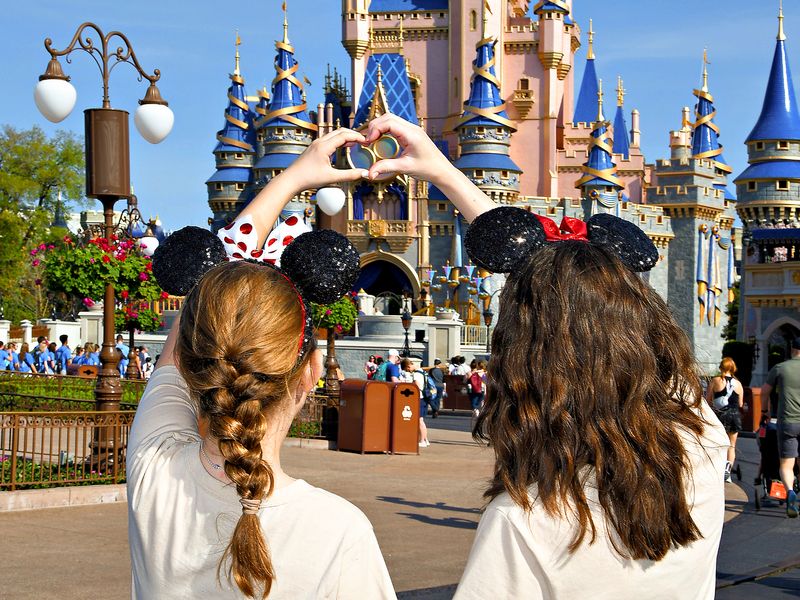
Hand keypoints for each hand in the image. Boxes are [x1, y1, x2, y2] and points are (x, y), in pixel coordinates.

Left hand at [236, 128, 368, 244]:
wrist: (291, 180)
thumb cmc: (308, 178)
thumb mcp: (331, 178)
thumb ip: (349, 175)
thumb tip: (364, 174)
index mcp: (324, 146)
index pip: (344, 135)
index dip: (357, 136)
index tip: (366, 141)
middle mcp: (320, 142)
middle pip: (339, 131)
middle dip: (353, 134)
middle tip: (363, 140)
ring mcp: (316, 144)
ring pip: (333, 134)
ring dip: (345, 136)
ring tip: (355, 143)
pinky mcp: (313, 148)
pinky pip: (328, 139)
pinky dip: (338, 140)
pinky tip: (342, 147)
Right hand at [363, 113, 494, 221]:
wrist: (441, 171)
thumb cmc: (427, 169)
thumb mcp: (405, 168)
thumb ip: (386, 167)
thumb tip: (369, 173)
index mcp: (411, 134)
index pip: (389, 122)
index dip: (375, 129)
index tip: (368, 141)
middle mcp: (412, 128)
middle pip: (388, 117)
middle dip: (375, 126)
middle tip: (367, 140)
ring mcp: (412, 130)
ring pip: (391, 120)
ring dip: (379, 127)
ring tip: (372, 141)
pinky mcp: (411, 134)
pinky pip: (395, 127)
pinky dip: (385, 131)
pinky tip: (381, 142)